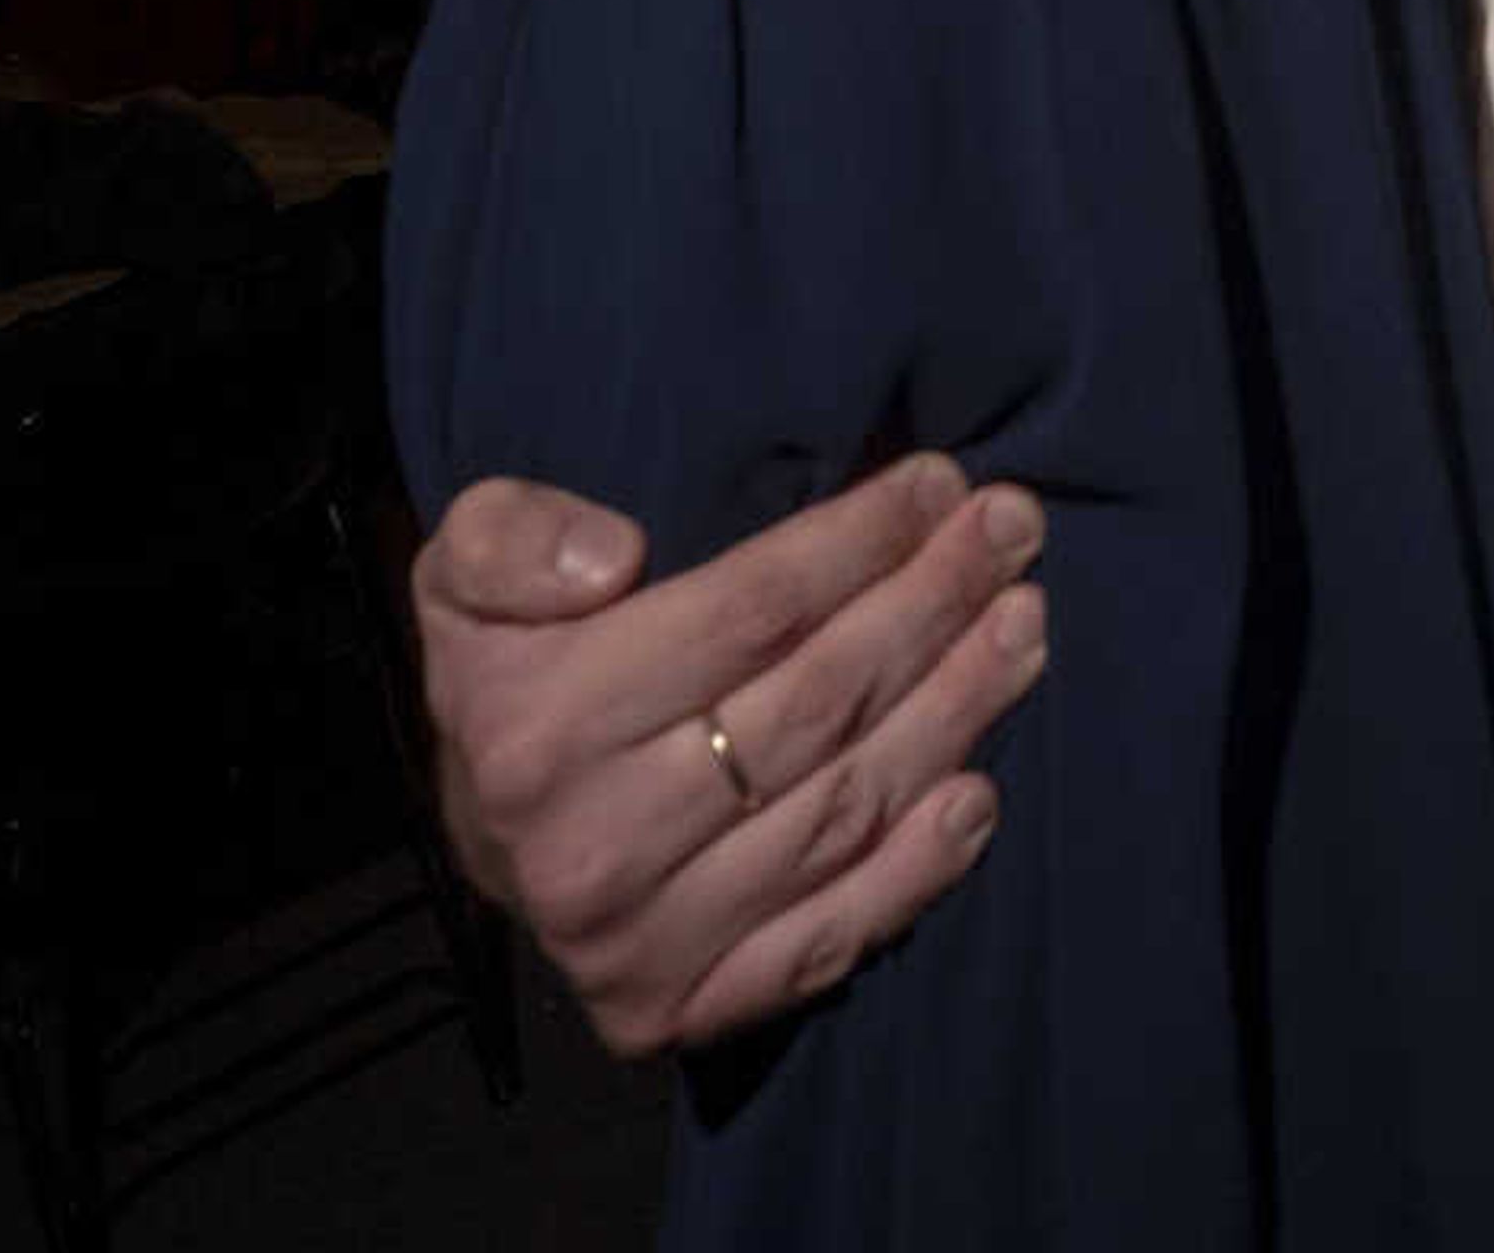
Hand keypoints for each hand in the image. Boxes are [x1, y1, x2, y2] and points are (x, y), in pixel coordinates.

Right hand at [413, 460, 1048, 1055]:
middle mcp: (591, 849)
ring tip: (1024, 626)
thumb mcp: (469, 568)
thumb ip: (510, 538)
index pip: (747, 616)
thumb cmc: (512, 665)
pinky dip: (915, 872)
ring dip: (954, 711)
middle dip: (931, 603)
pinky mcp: (679, 1011)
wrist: (485, 829)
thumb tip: (612, 558)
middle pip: (813, 705)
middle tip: (1014, 531)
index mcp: (539, 730)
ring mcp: (639, 944)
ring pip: (839, 810)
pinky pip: (825, 938)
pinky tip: (981, 793)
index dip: (857, 541)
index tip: (940, 483)